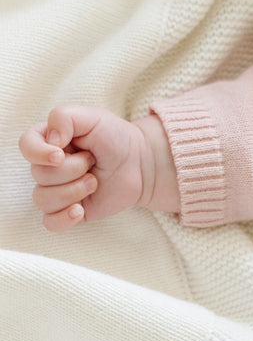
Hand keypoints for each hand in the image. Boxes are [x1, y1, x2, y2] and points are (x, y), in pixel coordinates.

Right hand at [19, 105, 179, 230]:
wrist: (139, 163)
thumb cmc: (115, 138)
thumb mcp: (92, 117)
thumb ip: (64, 117)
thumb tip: (50, 140)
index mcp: (48, 141)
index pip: (26, 147)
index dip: (39, 154)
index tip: (60, 154)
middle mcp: (48, 166)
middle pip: (40, 175)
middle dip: (71, 170)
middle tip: (93, 161)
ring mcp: (58, 190)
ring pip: (43, 199)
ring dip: (73, 191)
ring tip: (94, 182)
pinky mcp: (70, 210)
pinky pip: (51, 222)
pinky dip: (63, 218)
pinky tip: (80, 210)